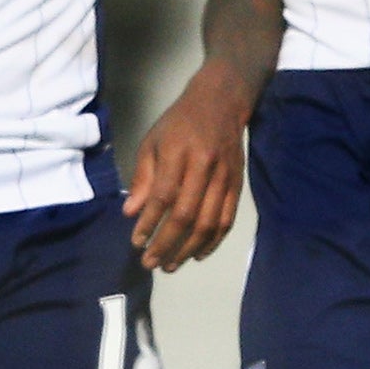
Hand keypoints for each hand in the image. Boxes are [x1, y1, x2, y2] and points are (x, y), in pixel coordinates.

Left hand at [124, 59, 248, 271]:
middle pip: (186, 215)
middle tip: (150, 263)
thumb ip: (143, 177)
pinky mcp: (238, 185)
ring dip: (188, 249)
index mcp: (178, 153)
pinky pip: (227, 220)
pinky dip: (213, 242)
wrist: (220, 103)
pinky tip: (197, 254)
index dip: (149, 223)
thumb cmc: (179, 122)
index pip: (163, 196)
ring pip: (208, 223)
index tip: (136, 242)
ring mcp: (225, 178)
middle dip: (166, 244)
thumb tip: (131, 212)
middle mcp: (204, 167)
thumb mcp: (152, 141)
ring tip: (170, 265)